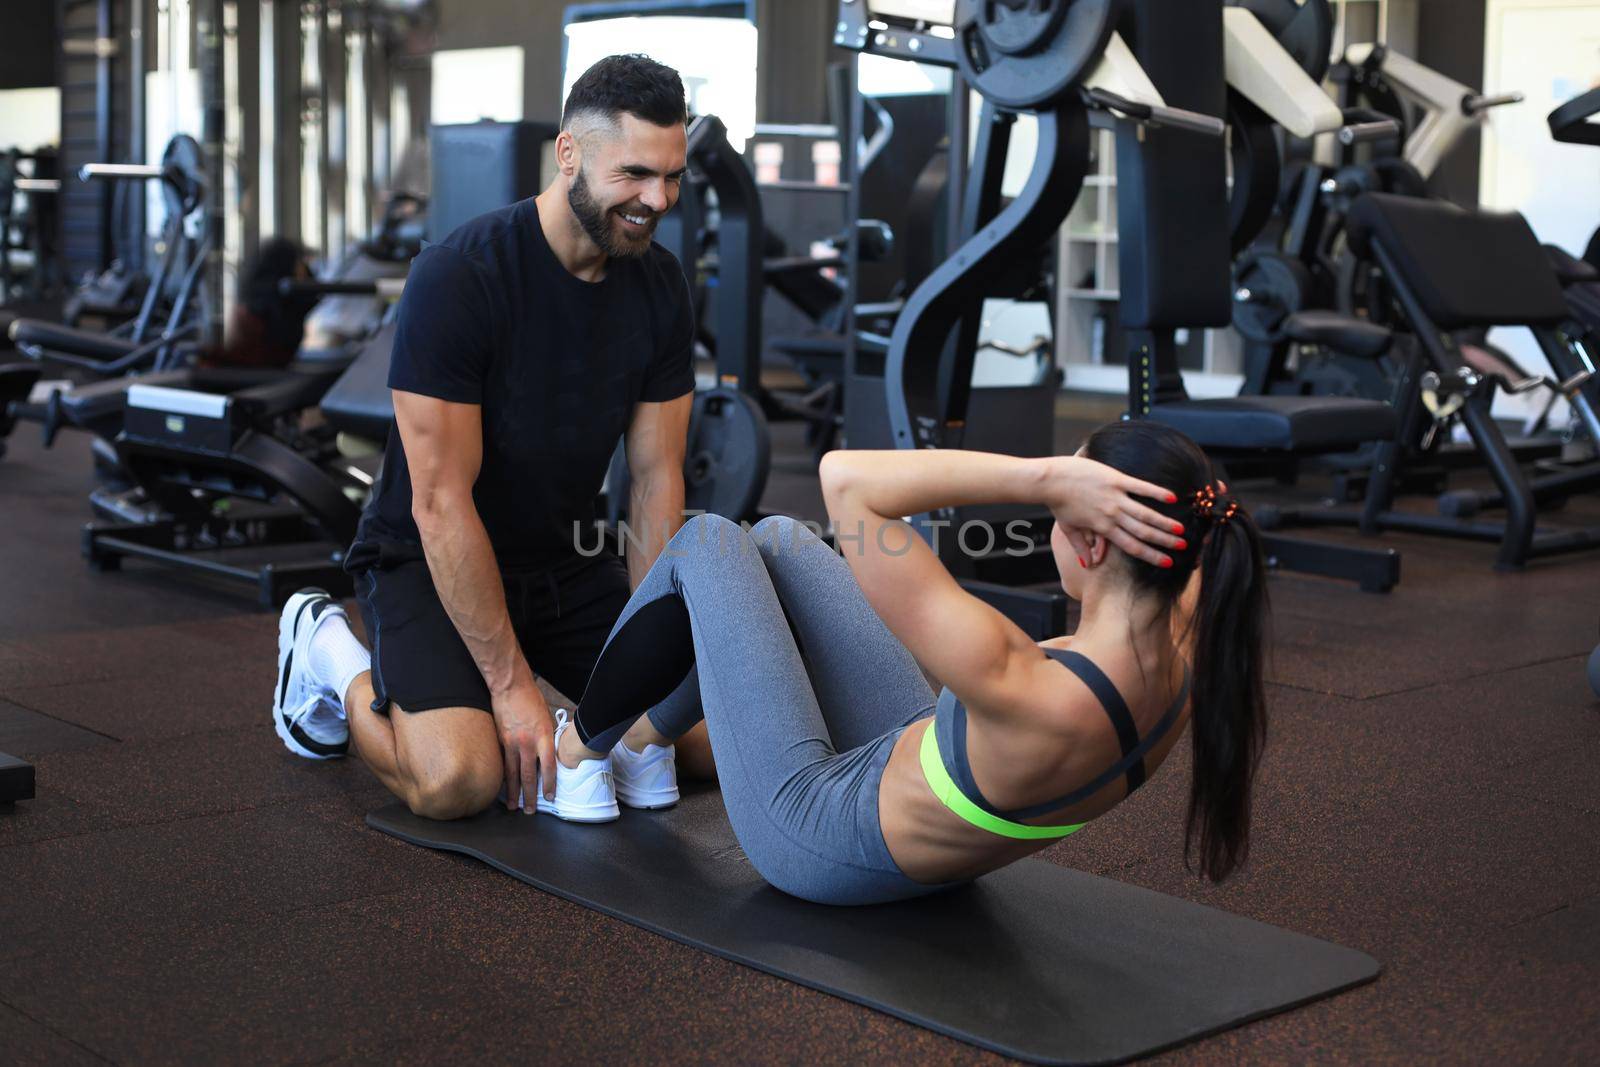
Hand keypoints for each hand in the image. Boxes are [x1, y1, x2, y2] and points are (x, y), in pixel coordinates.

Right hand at [491, 681, 555, 811]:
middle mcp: (527, 742)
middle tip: (530, 812)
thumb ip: (548, 738)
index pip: (549, 766)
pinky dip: (502, 778)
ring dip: (513, 792)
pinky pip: (502, 763)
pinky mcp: (500, 740)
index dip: (549, 784)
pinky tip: (502, 789)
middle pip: (529, 775)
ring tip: (514, 807)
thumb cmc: (532, 700)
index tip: (549, 797)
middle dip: (530, 795)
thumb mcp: (547, 718)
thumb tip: (550, 754)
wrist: (510, 686)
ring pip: (512, 773)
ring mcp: (511, 742)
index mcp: (544, 736)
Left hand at [1044, 456, 1184, 567]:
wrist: (1049, 480)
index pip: (1132, 546)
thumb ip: (1080, 547)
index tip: (1168, 563)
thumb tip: (1088, 565)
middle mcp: (1112, 515)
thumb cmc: (1058, 503)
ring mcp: (1115, 497)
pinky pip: (1140, 487)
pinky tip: (1171, 498)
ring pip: (1145, 513)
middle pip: (1143, 533)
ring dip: (1165, 522)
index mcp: (1103, 528)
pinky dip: (1156, 492)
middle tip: (1184, 546)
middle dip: (1164, 542)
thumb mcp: (1068, 528)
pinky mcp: (1115, 479)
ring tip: (1181, 529)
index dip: (1151, 555)